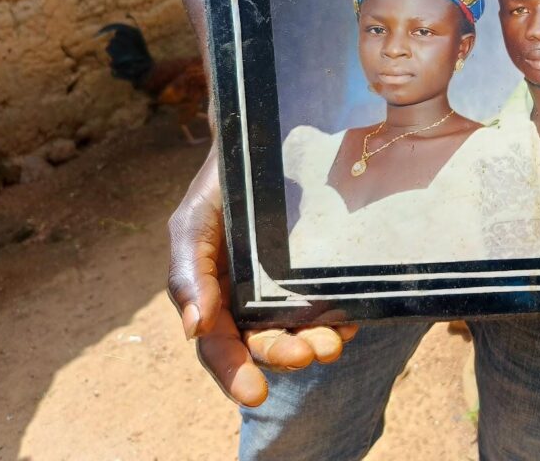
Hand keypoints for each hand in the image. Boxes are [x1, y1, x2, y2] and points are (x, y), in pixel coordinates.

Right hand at [167, 149, 356, 406]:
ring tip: (334, 344)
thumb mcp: (192, 224)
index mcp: (213, 299)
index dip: (235, 373)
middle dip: (284, 354)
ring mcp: (286, 288)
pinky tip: (352, 321)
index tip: (255, 394)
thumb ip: (187, 275)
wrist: (261, 145)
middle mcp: (249, 301)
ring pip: (300, 329)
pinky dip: (341, 317)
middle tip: (309, 354)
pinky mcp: (318, 272)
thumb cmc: (219, 188)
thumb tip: (194, 329)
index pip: (220, 346)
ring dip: (316, 341)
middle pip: (264, 342)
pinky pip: (330, 302)